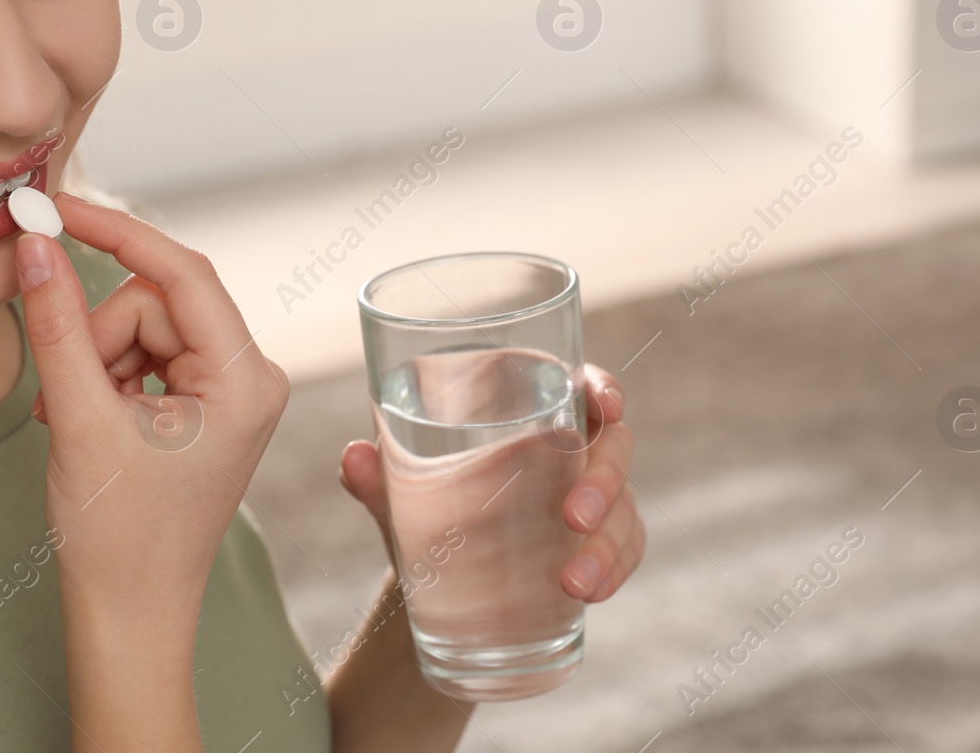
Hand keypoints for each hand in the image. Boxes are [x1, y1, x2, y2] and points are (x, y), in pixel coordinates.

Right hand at [18, 193, 289, 604]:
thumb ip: (57, 324)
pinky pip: (149, 351)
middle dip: (99, 334)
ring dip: (97, 360)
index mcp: (246, 378)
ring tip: (80, 421)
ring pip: (145, 323)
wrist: (130, 613)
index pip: (182, 271)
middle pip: (157, 299)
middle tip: (69, 396)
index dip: (116, 231)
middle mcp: (254, 375)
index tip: (58, 205)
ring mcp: (233, 389)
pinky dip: (107, 376)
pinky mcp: (210, 402)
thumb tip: (38, 244)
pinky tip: (92, 421)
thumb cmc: (116, 535)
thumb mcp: (78, 417)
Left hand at [339, 361, 643, 602]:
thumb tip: (352, 457)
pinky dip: (614, 571)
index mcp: (530, 413)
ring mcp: (593, 497)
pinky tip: (589, 595)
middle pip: (614, 447)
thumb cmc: (423, 511)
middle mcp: (570, 450)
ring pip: (624, 507)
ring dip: (607, 544)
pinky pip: (626, 550)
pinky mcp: (600, 543)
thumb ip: (375, 476)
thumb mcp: (397, 495)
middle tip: (571, 518)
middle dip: (603, 481)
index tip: (607, 406)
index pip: (582, 383)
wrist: (435, 583)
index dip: (605, 388)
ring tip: (572, 585)